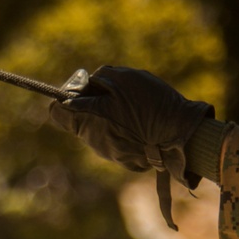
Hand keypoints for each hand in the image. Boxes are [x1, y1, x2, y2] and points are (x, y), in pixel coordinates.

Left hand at [49, 65, 211, 184]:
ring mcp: (111, 154)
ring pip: (99, 129)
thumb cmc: (151, 104)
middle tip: (116, 94)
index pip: (56, 111)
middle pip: (79, 119)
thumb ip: (98, 78)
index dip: (66, 96)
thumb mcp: (123, 78)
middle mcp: (94, 142)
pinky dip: (125, 130)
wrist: (181, 136)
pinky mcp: (127, 160)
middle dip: (92, 105)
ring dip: (110, 117)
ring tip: (135, 108)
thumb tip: (87, 84)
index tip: (84, 88)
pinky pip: (117, 140)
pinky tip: (143, 123)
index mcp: (88, 121)